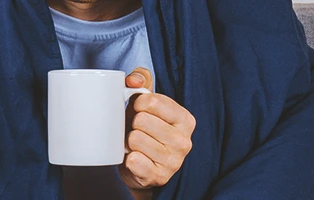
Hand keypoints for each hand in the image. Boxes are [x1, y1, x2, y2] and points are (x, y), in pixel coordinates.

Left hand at [120, 67, 195, 198]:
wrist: (142, 167)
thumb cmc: (144, 129)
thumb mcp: (145, 101)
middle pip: (141, 120)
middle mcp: (184, 141)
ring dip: (128, 142)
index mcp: (185, 119)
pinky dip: (128, 159)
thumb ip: (141, 79)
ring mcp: (173, 162)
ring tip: (134, 145)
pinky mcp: (159, 177)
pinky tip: (134, 159)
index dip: (136, 104)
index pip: (151, 101)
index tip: (138, 111)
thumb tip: (133, 80)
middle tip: (136, 131)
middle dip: (132, 124)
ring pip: (135, 139)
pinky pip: (134, 161)